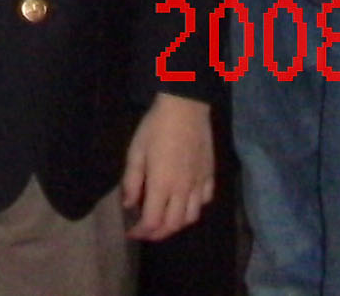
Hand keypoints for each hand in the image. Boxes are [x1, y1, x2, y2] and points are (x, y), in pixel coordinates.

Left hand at [119, 93, 214, 240]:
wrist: (185, 106)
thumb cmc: (156, 126)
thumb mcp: (136, 151)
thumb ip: (132, 181)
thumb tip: (128, 205)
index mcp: (162, 186)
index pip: (152, 222)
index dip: (140, 232)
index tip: (131, 232)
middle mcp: (183, 190)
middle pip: (173, 225)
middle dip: (157, 233)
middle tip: (145, 230)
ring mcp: (199, 183)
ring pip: (192, 217)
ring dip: (177, 224)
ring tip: (165, 219)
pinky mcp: (210, 174)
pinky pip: (205, 200)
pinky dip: (195, 208)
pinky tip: (186, 202)